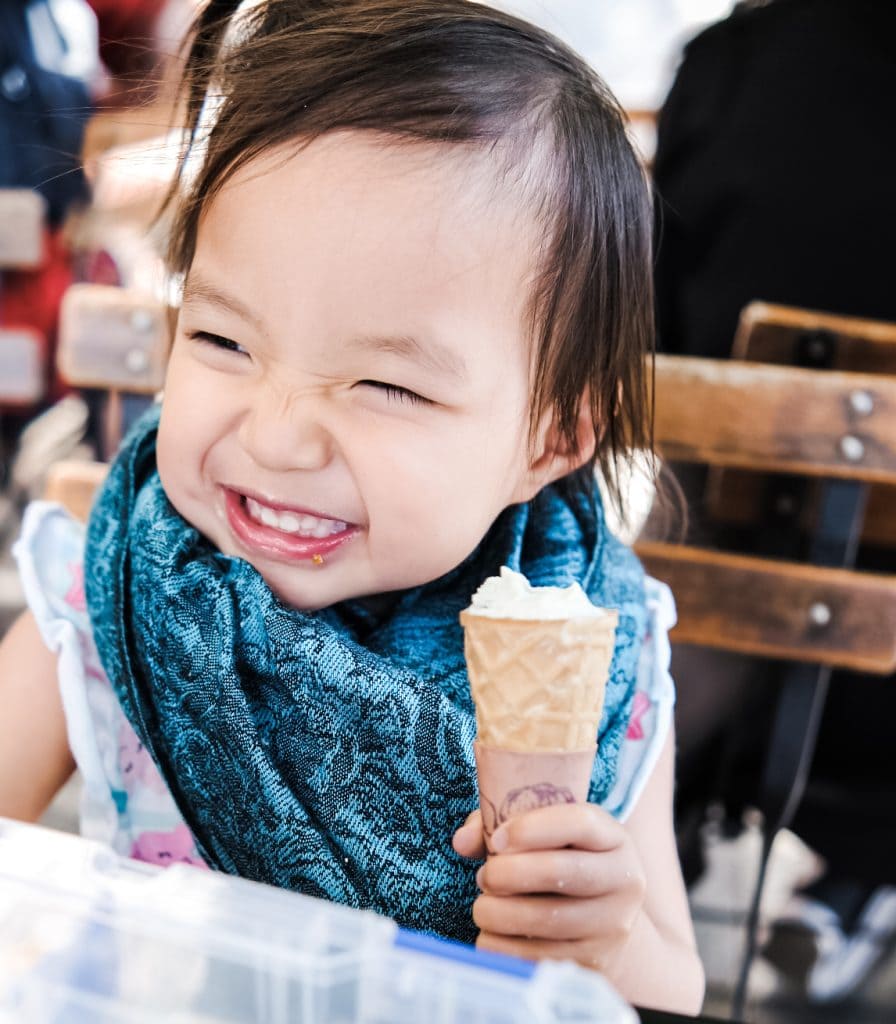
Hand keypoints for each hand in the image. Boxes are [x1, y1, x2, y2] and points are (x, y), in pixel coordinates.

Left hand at [452, 803, 646, 973]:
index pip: (580, 823)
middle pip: (561, 872)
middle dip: (509, 873)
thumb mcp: (544, 834)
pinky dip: (503, 947)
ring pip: (547, 918)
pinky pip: (540, 956)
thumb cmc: (562, 861)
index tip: (497, 839)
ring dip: (500, 913)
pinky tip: (490, 934)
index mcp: (615, 839)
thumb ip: (500, 826)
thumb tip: (462, 841)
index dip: (532, 828)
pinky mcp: (594, 962)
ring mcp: (613, 925)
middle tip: (484, 876)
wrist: (601, 917)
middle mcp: (625, 881)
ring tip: (483, 906)